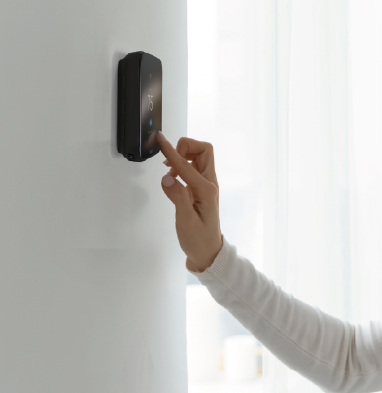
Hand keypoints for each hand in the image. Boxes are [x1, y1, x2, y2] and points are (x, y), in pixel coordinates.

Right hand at [156, 132, 223, 271]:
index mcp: (207, 190)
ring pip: (200, 157)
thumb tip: (167, 176)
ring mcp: (206, 185)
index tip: (160, 139)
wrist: (208, 252)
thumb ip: (177, 197)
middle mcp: (209, 184)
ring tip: (168, 170)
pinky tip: (172, 176)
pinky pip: (194, 168)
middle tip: (169, 161)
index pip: (187, 164)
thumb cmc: (198, 239)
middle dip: (185, 147)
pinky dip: (183, 165)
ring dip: (184, 156)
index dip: (172, 151)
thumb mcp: (185, 221)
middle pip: (204, 150)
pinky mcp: (201, 189)